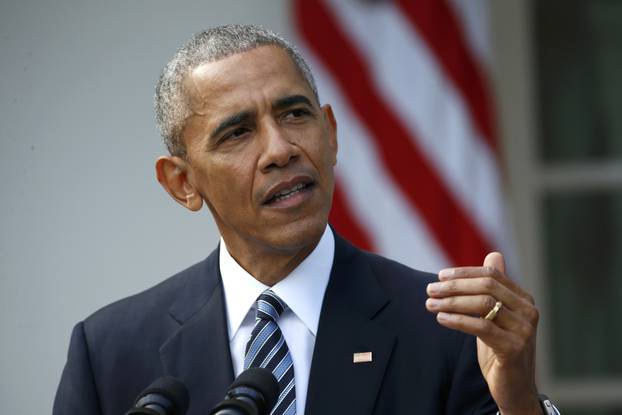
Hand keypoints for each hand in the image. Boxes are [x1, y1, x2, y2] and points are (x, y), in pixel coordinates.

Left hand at [425, 252, 541, 414]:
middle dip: (454, 286)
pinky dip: (458, 320)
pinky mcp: (514, 348)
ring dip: (452, 302)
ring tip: (430, 304)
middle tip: (430, 290)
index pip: (491, 274)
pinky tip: (441, 319)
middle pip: (486, 287)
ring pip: (483, 304)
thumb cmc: (501, 348)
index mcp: (523, 299)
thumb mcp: (496, 315)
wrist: (515, 388)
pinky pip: (481, 327)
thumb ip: (494, 288)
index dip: (464, 273)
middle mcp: (528, 311)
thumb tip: (495, 254)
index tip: (440, 275)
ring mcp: (523, 330)